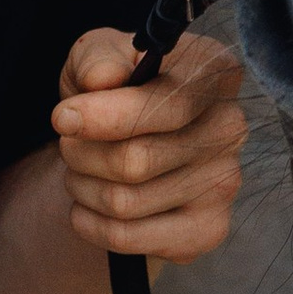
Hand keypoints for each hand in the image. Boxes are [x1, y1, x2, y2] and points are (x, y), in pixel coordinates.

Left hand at [52, 25, 246, 263]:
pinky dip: (89, 223)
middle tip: (67, 145)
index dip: (106, 116)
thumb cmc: (114, 90)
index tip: (62, 118)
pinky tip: (87, 206)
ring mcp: (224, 182)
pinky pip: (127, 237)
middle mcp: (230, 127)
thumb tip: (102, 79)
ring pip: (125, 201)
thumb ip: (97, 57)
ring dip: (81, 187)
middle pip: (136, 160)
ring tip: (78, 171)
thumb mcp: (97, 56)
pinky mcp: (208, 229)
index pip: (167, 106)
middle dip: (81, 154)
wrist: (128, 142)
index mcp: (215, 72)